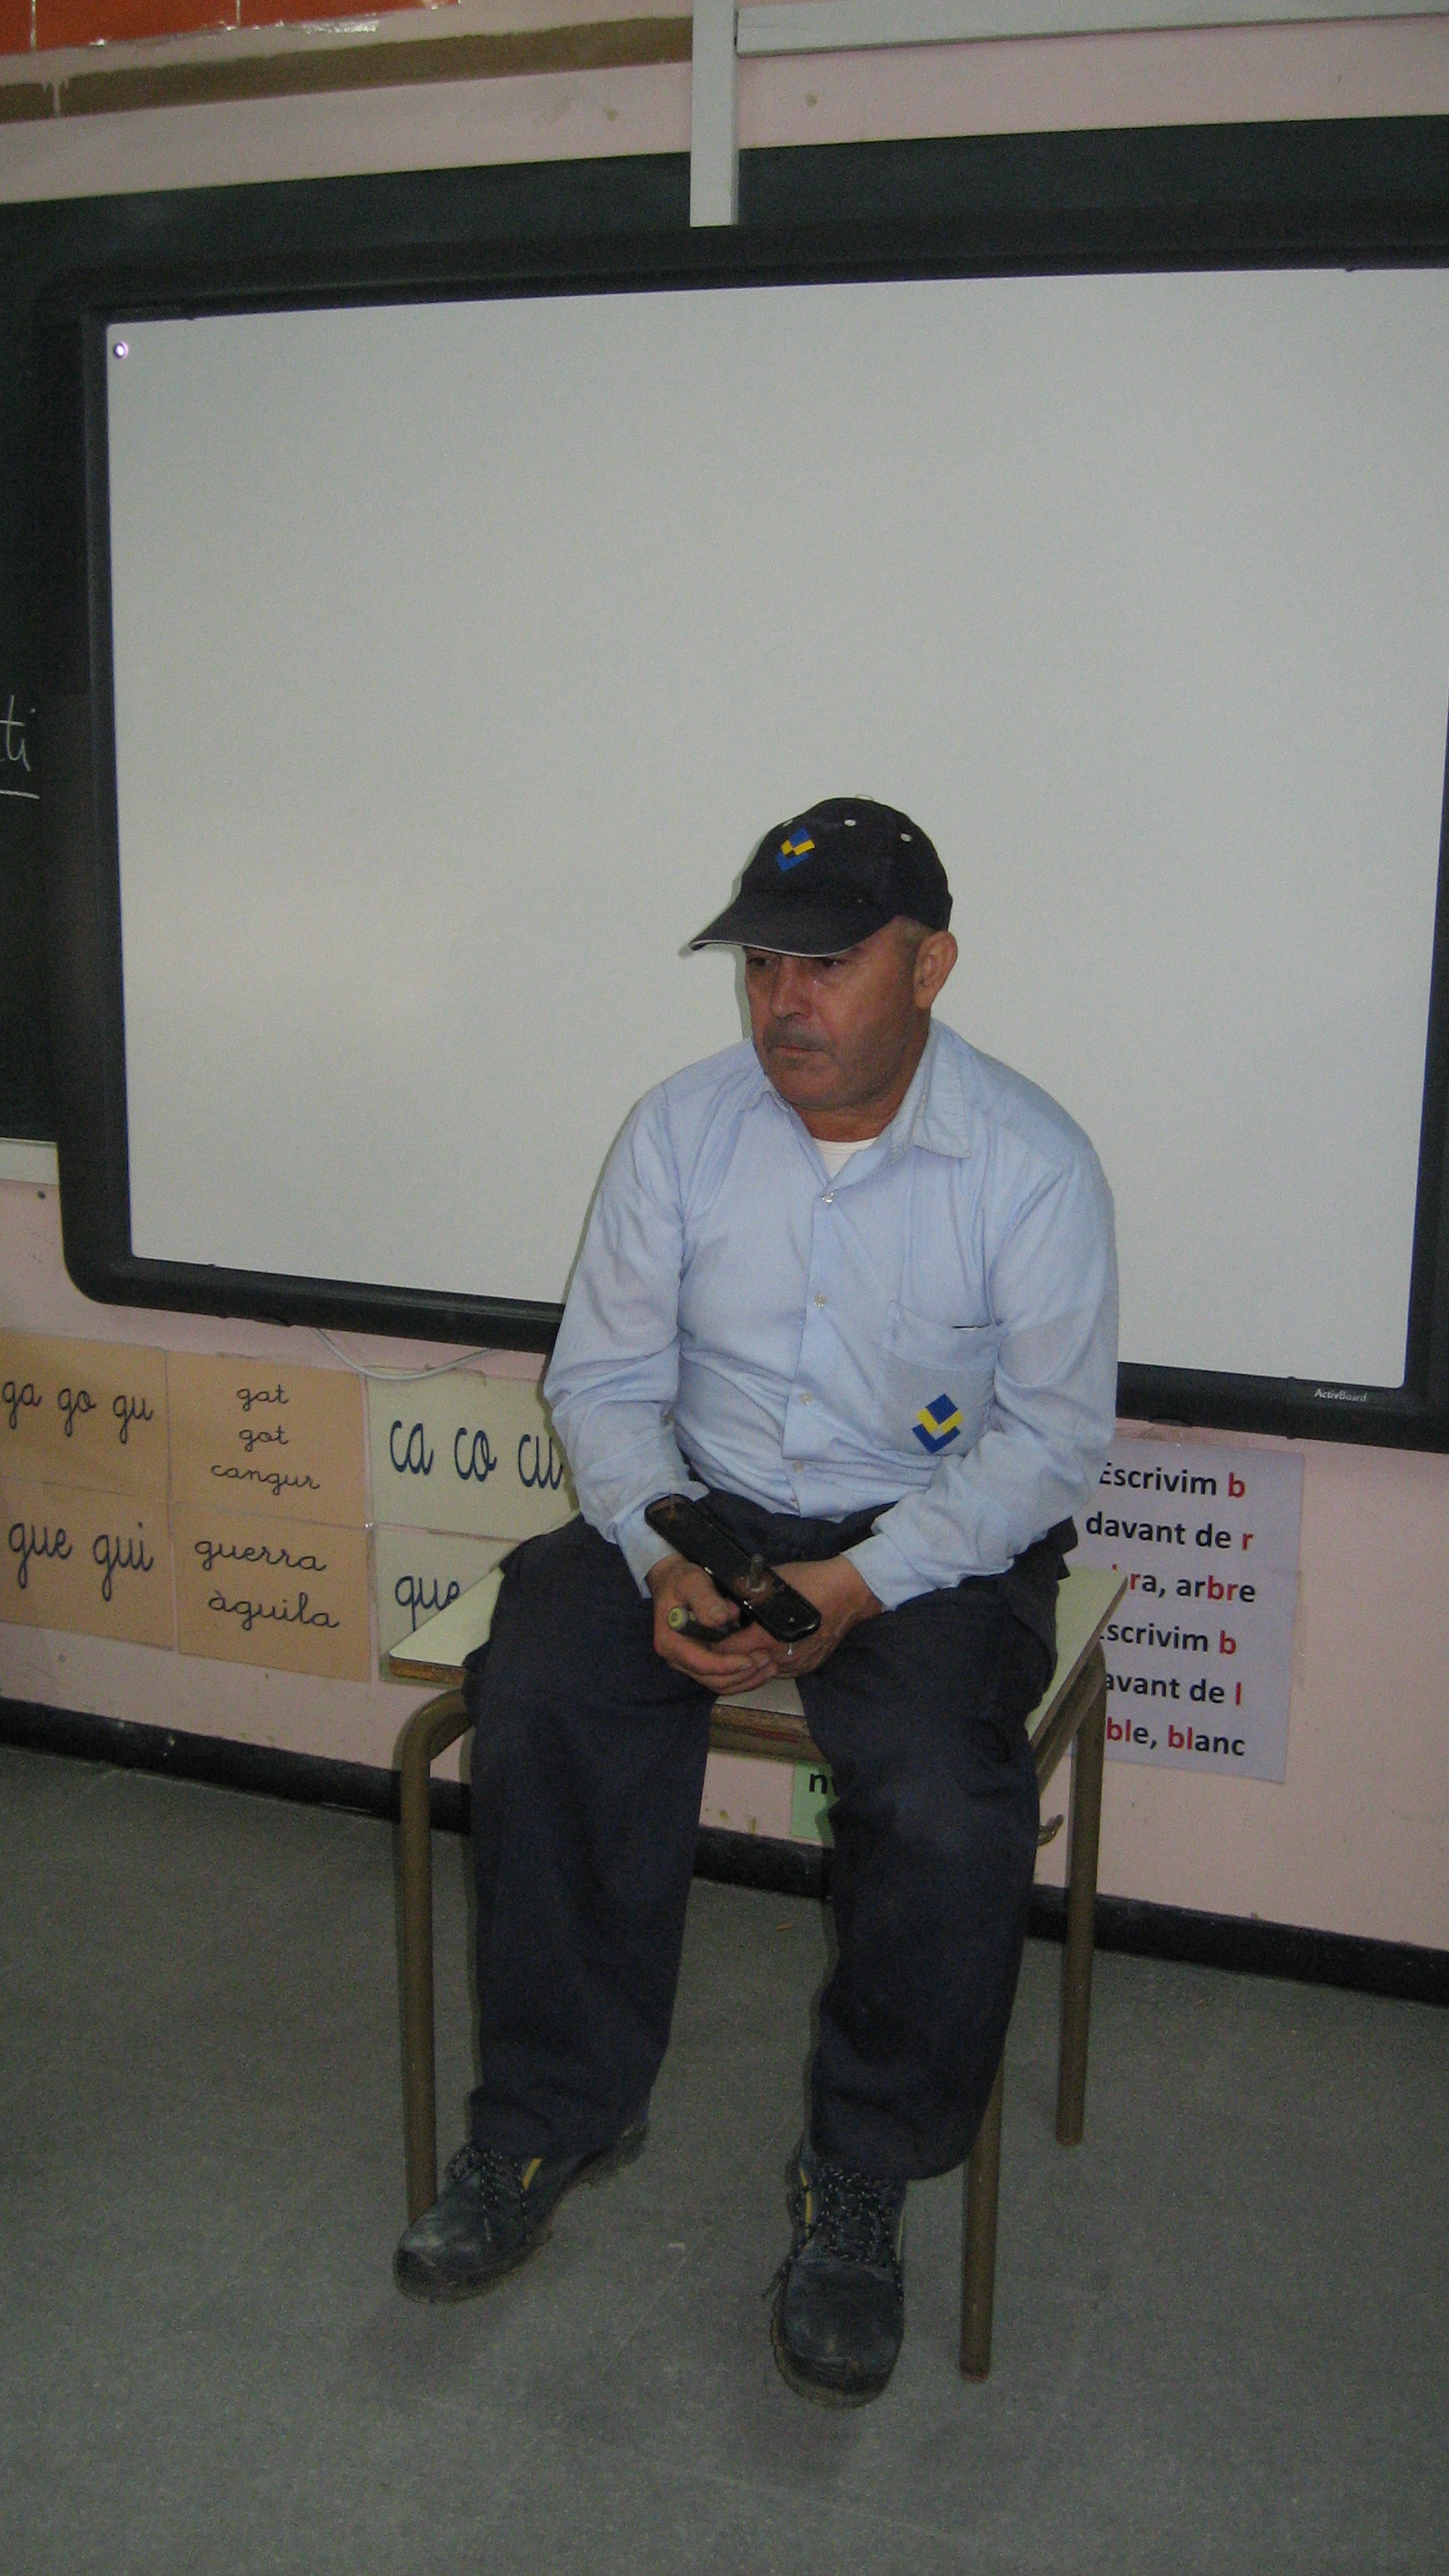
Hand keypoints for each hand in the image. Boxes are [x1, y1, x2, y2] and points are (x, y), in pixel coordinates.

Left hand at [646, 1550, 879, 1692]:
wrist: (850, 1593)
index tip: (699, 1639)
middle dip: (723, 1662)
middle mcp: (779, 1657)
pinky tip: (757, 1655)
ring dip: (744, 1666)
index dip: (710, 1647)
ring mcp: (795, 1665)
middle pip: (741, 1670)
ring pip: (760, 1674)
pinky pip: (779, 1672)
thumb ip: (743, 1596)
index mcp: (766, 1637)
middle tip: (708, 1651)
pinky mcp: (807, 1666)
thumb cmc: (809, 1582)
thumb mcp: (770, 1582)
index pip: (727, 1652)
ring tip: (728, 1655)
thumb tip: (721, 1601)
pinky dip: (764, 1666)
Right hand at [646, 1552, 780, 1695]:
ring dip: (747, 1679)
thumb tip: (722, 1618)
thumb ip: (705, 1599)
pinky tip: (763, 1669)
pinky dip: (744, 1677)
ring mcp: (690, 1662)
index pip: (701, 1664)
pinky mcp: (703, 1661)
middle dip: (742, 1674)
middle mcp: (678, 1658)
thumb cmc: (682, 1579)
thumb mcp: (691, 1582)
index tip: (751, 1659)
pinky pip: (724, 1678)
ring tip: (771, 1666)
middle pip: (712, 1679)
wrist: (675, 1580)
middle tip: (768, 1660)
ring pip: (720, 1683)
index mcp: (671, 1643)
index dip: (727, 1665)